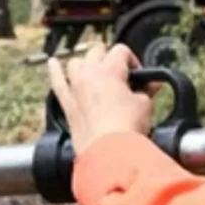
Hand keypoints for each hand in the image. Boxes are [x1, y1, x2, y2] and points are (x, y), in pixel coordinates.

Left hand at [47, 41, 152, 156]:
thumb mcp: (145, 105)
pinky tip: (53, 63)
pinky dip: (55, 71)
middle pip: (97, 53)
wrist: (109, 154)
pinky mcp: (68, 106)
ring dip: (85, 64)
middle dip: (109, 59)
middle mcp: (89, 75)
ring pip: (75, 63)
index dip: (132, 60)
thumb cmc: (125, 130)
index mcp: (110, 70)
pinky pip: (57, 82)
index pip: (121, 51)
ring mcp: (76, 89)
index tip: (138, 75)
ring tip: (94, 70)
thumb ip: (146, 91)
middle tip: (120, 74)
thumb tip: (151, 85)